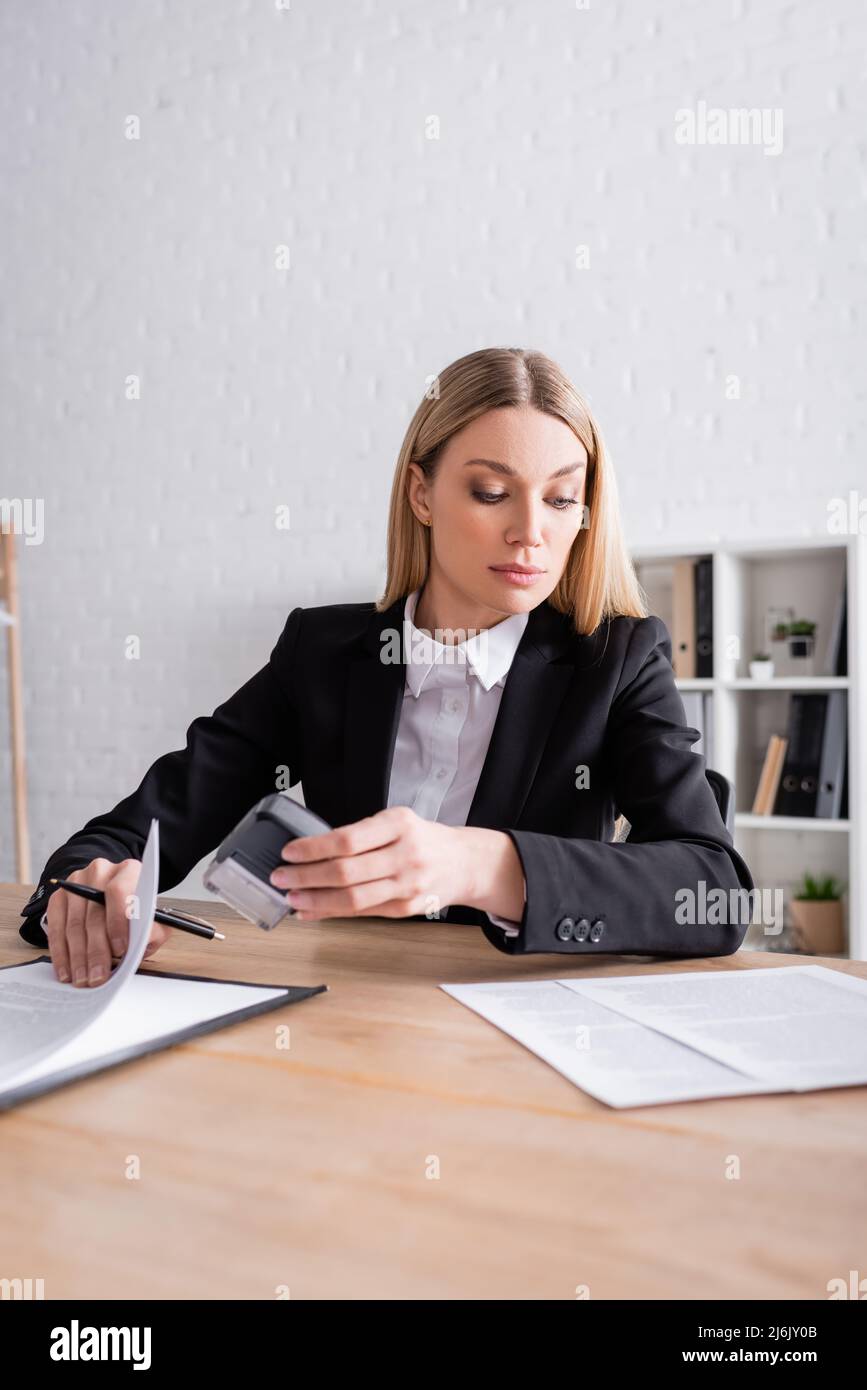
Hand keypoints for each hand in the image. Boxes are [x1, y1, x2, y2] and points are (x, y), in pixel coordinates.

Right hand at [45, 858, 169, 986]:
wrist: (116, 898)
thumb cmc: (137, 912)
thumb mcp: (153, 919)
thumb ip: (153, 930)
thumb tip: (142, 942)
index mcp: (128, 871)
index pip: (118, 892)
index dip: (118, 922)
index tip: (120, 949)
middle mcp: (100, 872)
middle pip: (94, 914)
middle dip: (96, 951)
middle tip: (98, 976)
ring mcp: (75, 883)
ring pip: (74, 924)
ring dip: (77, 957)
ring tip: (83, 979)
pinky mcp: (59, 897)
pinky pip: (56, 928)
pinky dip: (61, 952)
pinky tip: (66, 970)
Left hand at [268, 806, 480, 920]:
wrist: (464, 863)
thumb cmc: (423, 839)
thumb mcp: (396, 821)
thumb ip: (361, 835)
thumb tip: (312, 851)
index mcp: (399, 824)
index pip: (347, 839)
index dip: (313, 848)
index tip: (289, 852)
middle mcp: (405, 855)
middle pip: (346, 871)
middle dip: (306, 876)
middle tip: (280, 877)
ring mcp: (407, 885)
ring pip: (352, 898)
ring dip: (315, 900)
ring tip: (291, 897)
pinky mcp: (404, 909)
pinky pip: (362, 913)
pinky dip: (332, 913)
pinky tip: (312, 910)